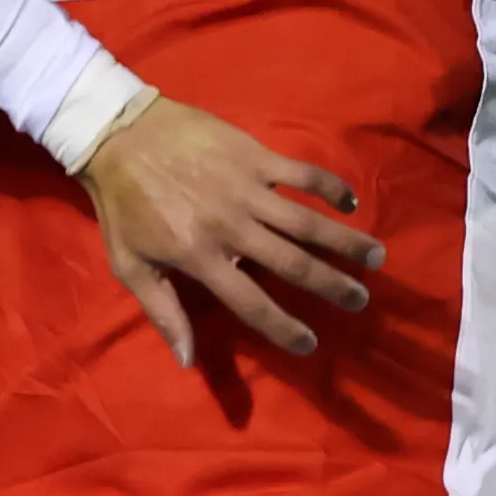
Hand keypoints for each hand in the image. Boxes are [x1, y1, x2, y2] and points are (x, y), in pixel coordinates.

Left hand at [76, 101, 381, 365]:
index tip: (310, 344)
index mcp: (200, 257)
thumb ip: (162, 313)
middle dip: (332, 285)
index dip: (284, 327)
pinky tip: (350, 204)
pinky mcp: (255, 156)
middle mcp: (231, 227)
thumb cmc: (122, 206)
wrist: (119, 135)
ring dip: (346, 241)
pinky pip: (302, 174)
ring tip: (376, 259)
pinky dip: (330, 187)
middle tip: (360, 301)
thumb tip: (187, 360)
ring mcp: (247, 189)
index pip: (252, 303)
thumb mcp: (129, 266)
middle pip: (293, 264)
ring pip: (307, 221)